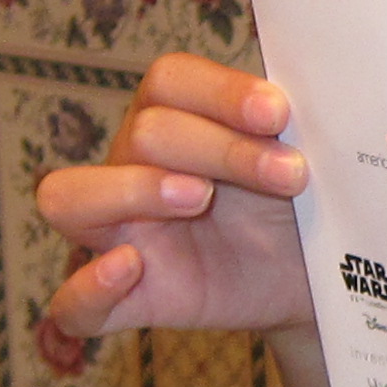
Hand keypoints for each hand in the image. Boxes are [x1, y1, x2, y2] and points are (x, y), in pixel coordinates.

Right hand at [32, 53, 315, 340]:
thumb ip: (287, 125)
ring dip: (137, 189)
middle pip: (143, 133)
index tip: (278, 114)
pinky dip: (89, 288)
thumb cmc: (299, 205)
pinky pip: (76, 305)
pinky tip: (130, 267)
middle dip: (222, 149)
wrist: (317, 280)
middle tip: (289, 175)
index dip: (220, 92)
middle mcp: (133, 168)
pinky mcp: (133, 302)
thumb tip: (294, 101)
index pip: (169, 81)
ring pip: (70, 199)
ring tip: (200, 198)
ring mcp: (122, 236)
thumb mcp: (301, 157)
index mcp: (174, 118)